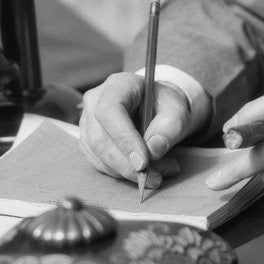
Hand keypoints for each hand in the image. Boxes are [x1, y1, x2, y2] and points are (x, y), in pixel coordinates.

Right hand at [79, 71, 207, 184]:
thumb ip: (170, 128)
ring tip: (158, 175)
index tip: (143, 164)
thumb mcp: (177, 111)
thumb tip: (154, 150)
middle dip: (128, 164)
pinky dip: (122, 173)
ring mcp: (87, 122)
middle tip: (156, 178)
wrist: (156, 108)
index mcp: (118, 85)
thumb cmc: (165, 106)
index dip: (124, 139)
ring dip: (127, 172)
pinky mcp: (88, 142)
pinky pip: (100, 163)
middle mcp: (95, 101)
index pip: (110, 112)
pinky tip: (144, 173)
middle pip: (100, 138)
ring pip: (99, 155)